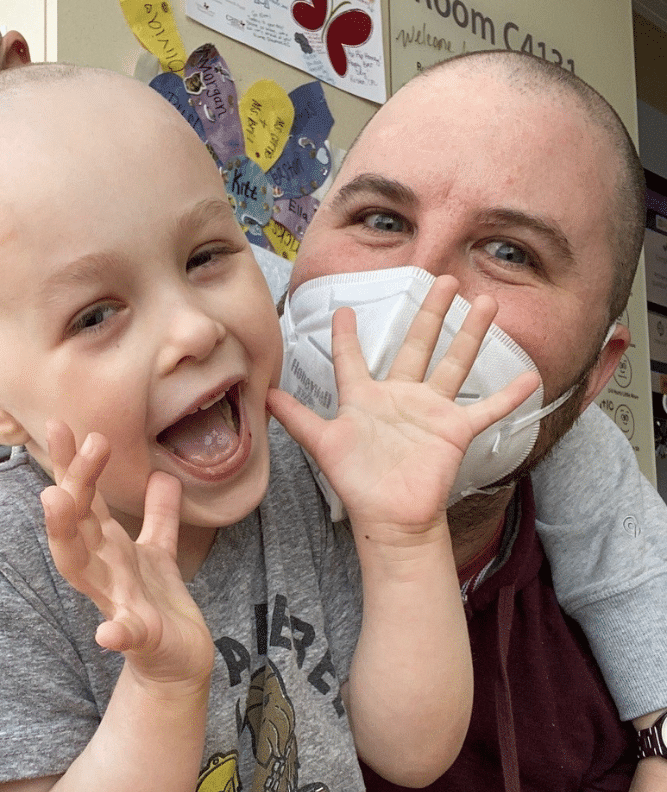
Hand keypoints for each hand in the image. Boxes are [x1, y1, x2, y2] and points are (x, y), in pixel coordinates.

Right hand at [41, 422, 213, 687]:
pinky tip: (108, 632)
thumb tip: (161, 473)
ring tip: (55, 498)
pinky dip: (117, 632)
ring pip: (81, 566)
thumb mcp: (159, 549)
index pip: (84, 499)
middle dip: (70, 479)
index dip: (70, 463)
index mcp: (107, 548)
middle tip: (65, 434)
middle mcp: (103, 570)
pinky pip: (127, 634)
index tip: (60, 424)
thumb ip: (157, 514)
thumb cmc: (158, 602)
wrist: (179, 661)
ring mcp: (117, 602)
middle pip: (76, 521)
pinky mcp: (140, 637)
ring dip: (66, 532)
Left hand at [267, 276, 539, 540]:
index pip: (353, 359)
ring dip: (470, 334)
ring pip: (454, 363)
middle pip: (417, 345)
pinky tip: (530, 376)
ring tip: (486, 303)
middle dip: (430, 312)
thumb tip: (266, 397)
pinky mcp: (454, 430)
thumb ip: (298, 418)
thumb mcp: (323, 444)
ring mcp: (430, 411)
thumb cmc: (356, 482)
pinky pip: (487, 409)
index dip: (347, 336)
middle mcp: (399, 397)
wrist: (389, 517)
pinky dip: (508, 396)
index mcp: (365, 398)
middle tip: (443, 278)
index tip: (344, 310)